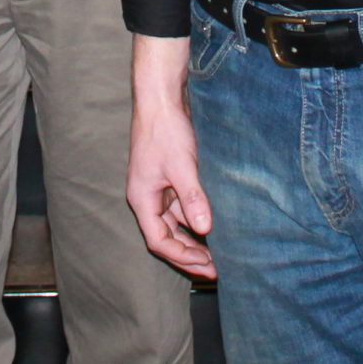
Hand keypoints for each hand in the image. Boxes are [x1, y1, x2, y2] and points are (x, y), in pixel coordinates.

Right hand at [126, 35, 215, 278]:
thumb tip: (205, 229)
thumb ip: (192, 198)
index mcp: (142, 198)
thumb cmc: (165, 129)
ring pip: (176, 221)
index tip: (207, 266)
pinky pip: (182, 204)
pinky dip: (197, 214)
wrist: (161, 96)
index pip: (158, 241)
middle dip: (190, 253)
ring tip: (220, 249)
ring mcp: (158, 186)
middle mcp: (148, 196)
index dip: (182, 257)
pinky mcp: (170, 175)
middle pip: (167, 235)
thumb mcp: (181, 165)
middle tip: (217, 267)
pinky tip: (215, 219)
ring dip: (195, 235)